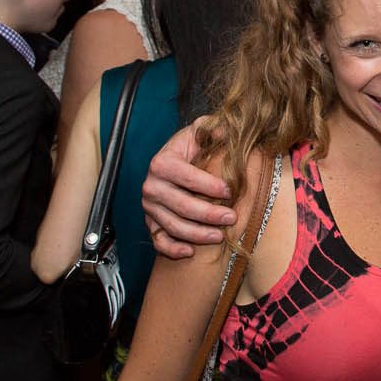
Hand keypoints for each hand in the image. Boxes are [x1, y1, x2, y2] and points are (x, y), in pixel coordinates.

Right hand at [142, 118, 233, 257]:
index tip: (228, 191)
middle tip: (231, 218)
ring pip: (173, 226)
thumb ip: (212, 128)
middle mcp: (151, 186)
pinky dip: (172, 249)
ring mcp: (149, 207)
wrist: (175, 160)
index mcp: (162, 162)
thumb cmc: (191, 147)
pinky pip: (158, 240)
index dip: (208, 185)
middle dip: (208, 214)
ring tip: (219, 236)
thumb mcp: (200, 131)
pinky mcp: (151, 222)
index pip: (187, 177)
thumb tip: (227, 129)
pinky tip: (190, 252)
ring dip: (197, 234)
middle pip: (181, 205)